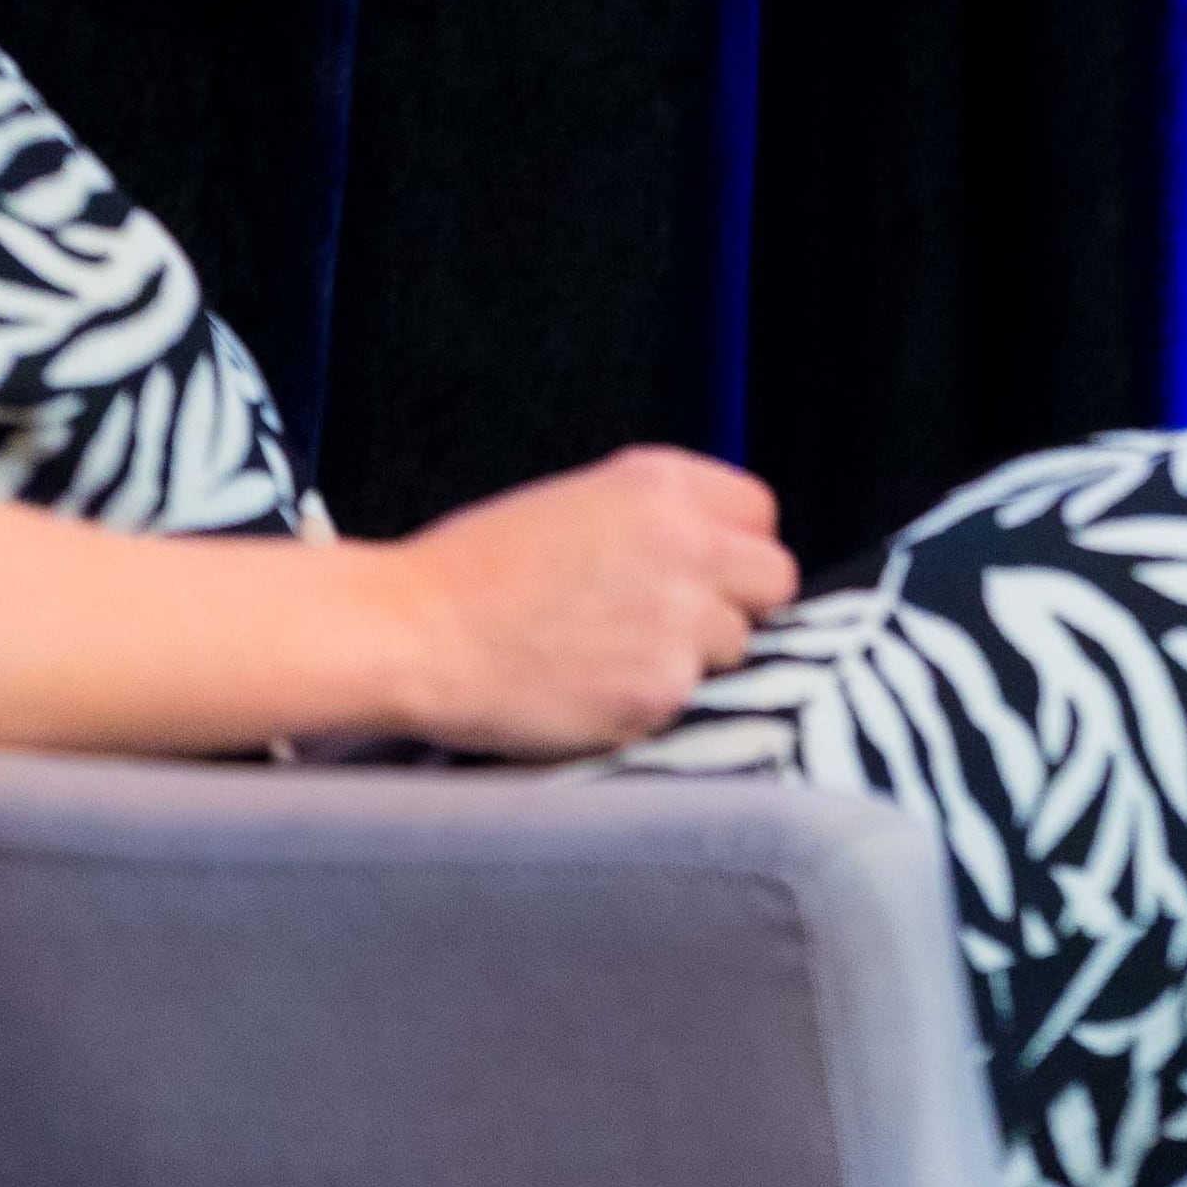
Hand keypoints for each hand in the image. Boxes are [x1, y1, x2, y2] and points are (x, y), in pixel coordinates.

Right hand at [361, 446, 799, 755]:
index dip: (733, 546)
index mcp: (660, 485)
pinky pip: (692, 700)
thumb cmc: (473, 572)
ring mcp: (681, 621)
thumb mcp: (573, 504)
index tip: (707, 570)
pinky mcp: (663, 690)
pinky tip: (594, 688)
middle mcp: (687, 544)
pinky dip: (652, 701)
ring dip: (693, 656)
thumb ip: (654, 520)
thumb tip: (714, 551)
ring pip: (737, 646)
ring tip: (614, 656)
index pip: (759, 512)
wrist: (413, 634)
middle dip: (738, 603)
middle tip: (679, 623)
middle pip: (774, 578)